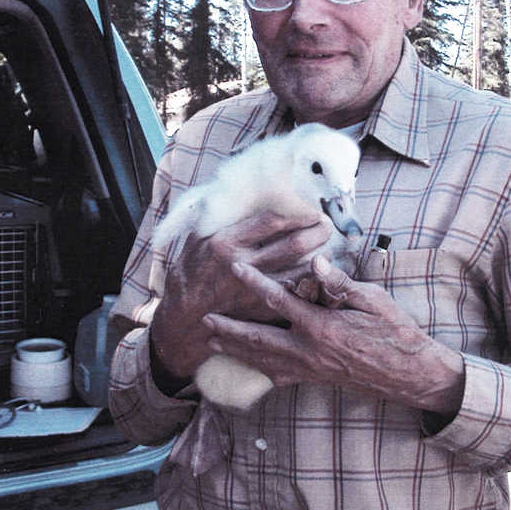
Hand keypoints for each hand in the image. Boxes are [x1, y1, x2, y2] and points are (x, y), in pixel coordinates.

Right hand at [148, 209, 331, 391]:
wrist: (183, 318)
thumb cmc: (191, 272)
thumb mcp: (197, 238)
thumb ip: (220, 217)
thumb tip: (242, 190)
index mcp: (226, 244)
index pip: (272, 221)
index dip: (298, 212)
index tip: (312, 207)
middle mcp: (243, 267)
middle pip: (294, 245)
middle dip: (318, 231)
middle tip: (327, 224)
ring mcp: (254, 292)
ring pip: (301, 272)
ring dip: (320, 258)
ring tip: (327, 247)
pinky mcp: (263, 312)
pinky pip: (296, 295)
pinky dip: (311, 284)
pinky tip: (319, 276)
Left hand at [202, 256, 465, 416]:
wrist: (409, 372)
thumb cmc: (394, 331)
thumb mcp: (372, 300)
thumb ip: (341, 283)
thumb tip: (316, 263)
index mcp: (322, 327)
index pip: (280, 300)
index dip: (256, 282)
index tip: (236, 268)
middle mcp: (310, 350)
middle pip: (259, 339)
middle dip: (230, 330)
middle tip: (204, 321)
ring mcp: (311, 368)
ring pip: (264, 360)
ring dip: (236, 351)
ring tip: (212, 343)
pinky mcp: (316, 378)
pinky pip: (280, 376)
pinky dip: (259, 370)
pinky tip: (248, 367)